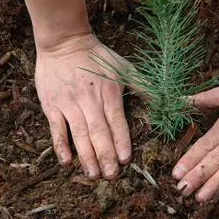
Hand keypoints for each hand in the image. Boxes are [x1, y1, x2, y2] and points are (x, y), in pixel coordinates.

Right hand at [35, 34, 131, 178]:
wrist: (64, 42)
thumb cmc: (97, 56)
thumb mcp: (124, 67)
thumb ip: (143, 85)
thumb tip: (166, 98)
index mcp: (109, 93)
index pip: (117, 121)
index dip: (121, 141)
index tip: (126, 160)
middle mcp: (89, 100)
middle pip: (98, 132)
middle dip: (106, 155)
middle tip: (112, 176)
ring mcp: (69, 104)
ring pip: (79, 134)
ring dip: (86, 156)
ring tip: (93, 174)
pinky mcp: (52, 105)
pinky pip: (56, 129)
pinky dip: (61, 146)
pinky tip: (67, 161)